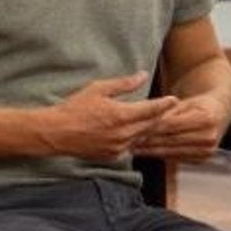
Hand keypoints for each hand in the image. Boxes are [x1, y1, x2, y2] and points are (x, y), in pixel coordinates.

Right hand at [36, 73, 178, 160]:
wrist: (55, 133)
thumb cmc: (75, 108)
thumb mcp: (99, 89)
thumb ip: (124, 84)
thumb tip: (142, 75)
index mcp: (122, 115)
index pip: (153, 110)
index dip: (165, 104)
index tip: (174, 100)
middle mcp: (123, 133)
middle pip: (151, 125)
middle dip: (159, 116)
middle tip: (168, 110)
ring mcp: (118, 146)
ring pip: (142, 137)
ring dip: (149, 129)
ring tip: (154, 120)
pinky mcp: (111, 156)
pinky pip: (131, 147)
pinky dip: (135, 139)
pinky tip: (135, 133)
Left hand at [131, 94, 230, 161]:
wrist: (221, 112)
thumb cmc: (201, 104)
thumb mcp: (186, 102)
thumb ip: (167, 112)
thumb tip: (145, 120)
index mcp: (206, 119)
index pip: (170, 125)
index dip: (150, 128)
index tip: (132, 129)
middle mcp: (209, 136)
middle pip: (170, 140)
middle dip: (147, 141)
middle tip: (127, 141)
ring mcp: (207, 150)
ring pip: (171, 152)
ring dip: (151, 151)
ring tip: (133, 148)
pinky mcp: (203, 159)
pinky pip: (176, 158)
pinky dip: (161, 155)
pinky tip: (148, 152)